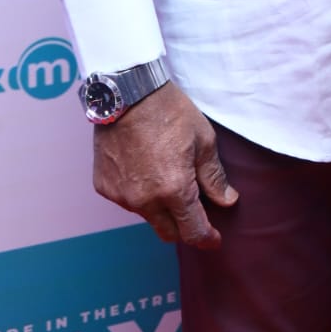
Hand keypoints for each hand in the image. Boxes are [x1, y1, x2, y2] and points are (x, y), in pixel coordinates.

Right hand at [92, 80, 237, 247]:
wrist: (128, 92)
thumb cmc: (169, 111)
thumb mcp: (203, 139)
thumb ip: (214, 176)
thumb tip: (226, 201)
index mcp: (174, 190)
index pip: (193, 232)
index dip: (207, 238)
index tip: (213, 239)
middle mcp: (144, 200)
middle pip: (168, 232)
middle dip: (184, 226)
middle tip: (194, 209)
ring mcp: (121, 195)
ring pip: (147, 216)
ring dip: (159, 207)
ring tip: (165, 175)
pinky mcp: (104, 186)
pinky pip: (126, 200)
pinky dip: (138, 192)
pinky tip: (143, 167)